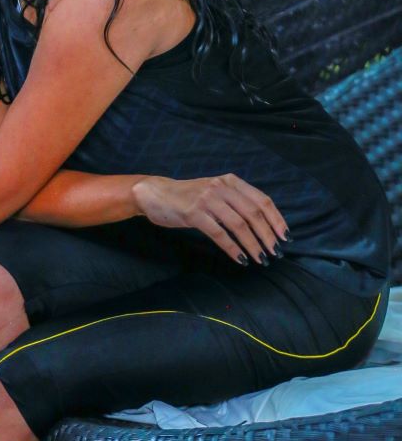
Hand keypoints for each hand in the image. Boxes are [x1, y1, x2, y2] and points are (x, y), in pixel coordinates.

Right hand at [132, 173, 290, 265]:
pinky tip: (240, 259)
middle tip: (275, 253)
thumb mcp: (215, 192)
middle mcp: (221, 187)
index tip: (285, 237)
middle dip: (267, 236)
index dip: (276, 220)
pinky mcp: (194, 213)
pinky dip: (232, 248)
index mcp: (231, 181)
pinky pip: (219, 234)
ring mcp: (207, 199)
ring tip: (260, 259)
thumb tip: (263, 224)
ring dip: (253, 244)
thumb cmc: (188, 197)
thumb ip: (235, 201)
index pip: (262, 200)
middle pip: (253, 214)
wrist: (156, 194)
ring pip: (238, 225)